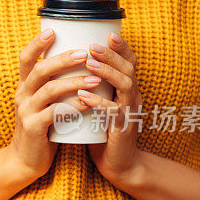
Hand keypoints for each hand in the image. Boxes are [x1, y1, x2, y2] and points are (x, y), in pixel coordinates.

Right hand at [7, 28, 96, 180]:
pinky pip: (54, 113)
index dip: (36, 43)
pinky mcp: (34, 128)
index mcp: (24, 86)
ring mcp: (26, 112)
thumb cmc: (41, 128)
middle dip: (62, 59)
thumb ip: (52, 85)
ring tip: (94, 79)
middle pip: (39, 70)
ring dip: (73, 82)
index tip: (53, 30)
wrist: (25, 161)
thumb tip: (77, 63)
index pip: (25, 59)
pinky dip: (73, 106)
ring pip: (49, 90)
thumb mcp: (42, 103)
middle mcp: (21, 96)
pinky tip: (88, 103)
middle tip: (85, 53)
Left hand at [77, 32, 144, 185]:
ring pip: (126, 86)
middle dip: (111, 55)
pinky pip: (114, 112)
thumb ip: (90, 87)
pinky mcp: (122, 129)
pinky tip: (84, 95)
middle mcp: (132, 98)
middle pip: (129, 69)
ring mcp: (129, 113)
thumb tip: (67, 66)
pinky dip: (100, 102)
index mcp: (127, 90)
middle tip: (93, 45)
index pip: (129, 62)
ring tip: (89, 63)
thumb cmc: (102, 132)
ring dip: (107, 73)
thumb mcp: (98, 104)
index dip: (121, 48)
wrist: (117, 165)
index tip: (108, 34)